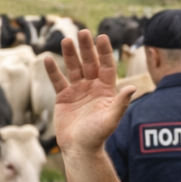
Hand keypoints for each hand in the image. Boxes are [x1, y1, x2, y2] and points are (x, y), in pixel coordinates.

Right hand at [46, 30, 134, 160]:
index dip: (104, 52)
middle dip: (86, 48)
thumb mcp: (110, 119)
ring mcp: (77, 90)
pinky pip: (58, 80)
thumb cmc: (97, 136)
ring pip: (73, 68)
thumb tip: (133, 87)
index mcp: (106, 89)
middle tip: (83, 32)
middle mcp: (92, 86)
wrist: (79, 149)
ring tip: (65, 40)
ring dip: (70, 54)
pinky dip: (52, 70)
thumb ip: (120, 103)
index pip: (106, 65)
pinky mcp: (63, 97)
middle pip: (89, 62)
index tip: (102, 37)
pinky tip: (47, 59)